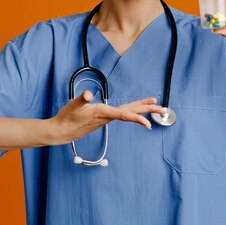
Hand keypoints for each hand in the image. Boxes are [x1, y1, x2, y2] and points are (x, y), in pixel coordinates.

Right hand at [48, 92, 164, 144]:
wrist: (62, 132)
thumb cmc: (67, 117)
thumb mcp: (72, 105)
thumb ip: (81, 99)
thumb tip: (88, 94)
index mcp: (103, 112)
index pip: (123, 115)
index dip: (137, 118)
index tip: (149, 123)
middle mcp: (108, 116)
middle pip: (131, 113)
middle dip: (147, 111)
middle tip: (163, 109)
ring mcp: (107, 117)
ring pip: (128, 112)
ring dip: (142, 109)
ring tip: (155, 106)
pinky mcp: (104, 118)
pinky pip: (123, 114)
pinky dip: (132, 111)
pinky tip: (136, 110)